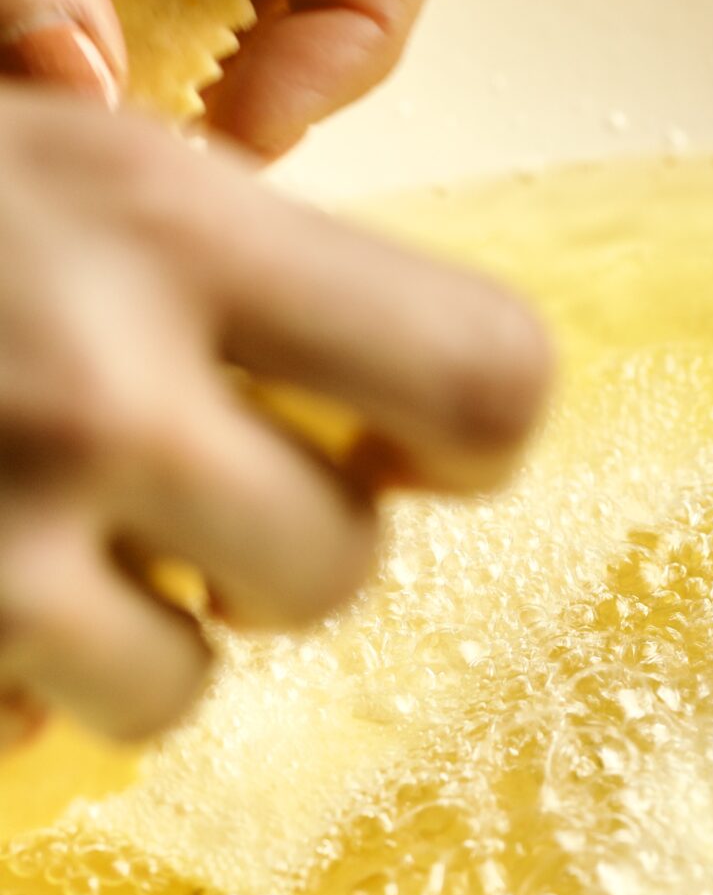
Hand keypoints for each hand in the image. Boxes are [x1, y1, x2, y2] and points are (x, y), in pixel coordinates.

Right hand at [0, 84, 549, 743]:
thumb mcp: (59, 162)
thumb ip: (218, 259)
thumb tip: (386, 402)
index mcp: (167, 222)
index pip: (481, 372)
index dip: (470, 441)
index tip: (402, 450)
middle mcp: (107, 384)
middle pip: (340, 561)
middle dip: (266, 554)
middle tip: (169, 501)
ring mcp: (7, 533)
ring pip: (181, 685)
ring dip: (125, 636)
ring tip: (27, 539)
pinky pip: (33, 731)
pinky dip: (5, 679)